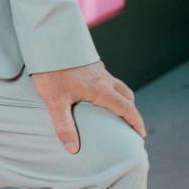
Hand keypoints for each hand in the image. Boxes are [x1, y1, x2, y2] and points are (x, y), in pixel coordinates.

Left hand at [30, 59, 145, 154]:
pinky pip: (105, 76)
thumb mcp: (55, 100)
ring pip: (117, 84)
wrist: (46, 38)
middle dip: (131, 111)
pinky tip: (95, 91)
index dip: (136, 122)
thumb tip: (72, 149)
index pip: (126, 108)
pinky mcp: (89, 62)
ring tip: (115, 110)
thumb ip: (64, 125)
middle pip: (126, 95)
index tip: (141, 134)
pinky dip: (109, 87)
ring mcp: (96, 68)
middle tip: (130, 125)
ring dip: (121, 97)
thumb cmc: (51, 70)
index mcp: (100, 89)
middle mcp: (103, 78)